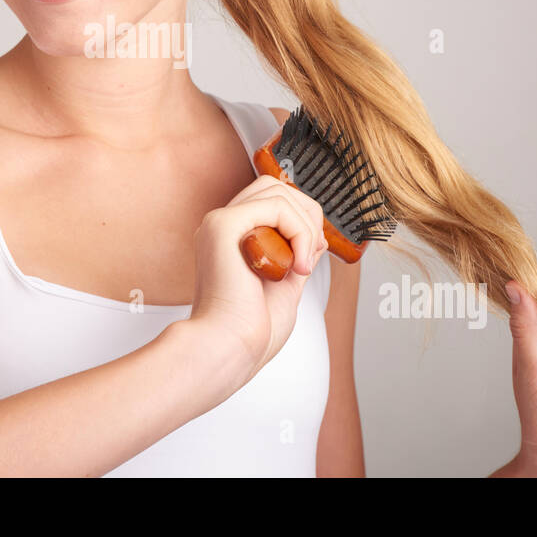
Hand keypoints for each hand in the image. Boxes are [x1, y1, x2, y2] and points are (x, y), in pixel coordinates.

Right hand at [187, 174, 327, 384]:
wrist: (230, 350)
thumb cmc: (252, 331)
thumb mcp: (286, 283)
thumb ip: (297, 255)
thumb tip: (316, 234)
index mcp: (231, 238)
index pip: (271, 200)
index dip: (302, 219)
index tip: (311, 256)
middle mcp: (222, 225)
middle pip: (275, 186)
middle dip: (307, 214)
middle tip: (311, 254)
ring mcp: (220, 222)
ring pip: (279, 192)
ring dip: (306, 227)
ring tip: (302, 265)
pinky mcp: (224, 225)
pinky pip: (277, 206)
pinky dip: (300, 232)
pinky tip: (297, 265)